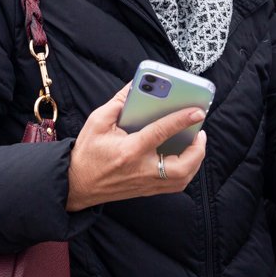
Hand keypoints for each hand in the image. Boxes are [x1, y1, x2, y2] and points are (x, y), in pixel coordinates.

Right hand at [66, 84, 206, 210]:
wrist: (75, 185)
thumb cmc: (86, 152)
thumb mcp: (97, 122)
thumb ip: (118, 102)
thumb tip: (136, 86)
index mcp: (129, 150)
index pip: (160, 133)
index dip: (181, 120)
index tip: (197, 110)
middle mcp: (140, 170)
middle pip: (181, 167)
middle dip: (197, 150)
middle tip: (200, 132)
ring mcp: (145, 184)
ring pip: (181, 179)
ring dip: (195, 161)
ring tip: (196, 143)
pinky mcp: (146, 191)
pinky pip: (174, 185)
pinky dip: (186, 171)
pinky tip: (185, 157)